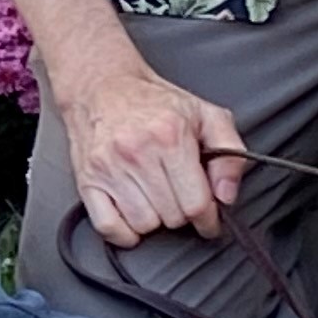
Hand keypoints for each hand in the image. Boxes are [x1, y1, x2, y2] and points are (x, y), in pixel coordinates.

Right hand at [50, 55, 250, 245]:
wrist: (101, 87)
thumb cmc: (154, 103)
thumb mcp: (205, 115)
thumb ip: (230, 153)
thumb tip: (226, 195)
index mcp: (170, 137)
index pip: (196, 203)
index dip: (209, 219)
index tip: (209, 221)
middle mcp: (137, 153)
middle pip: (172, 217)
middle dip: (182, 213)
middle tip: (179, 196)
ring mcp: (108, 169)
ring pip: (144, 225)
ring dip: (155, 219)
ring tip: (155, 198)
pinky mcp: (87, 181)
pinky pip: (109, 228)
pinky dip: (124, 231)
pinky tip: (133, 214)